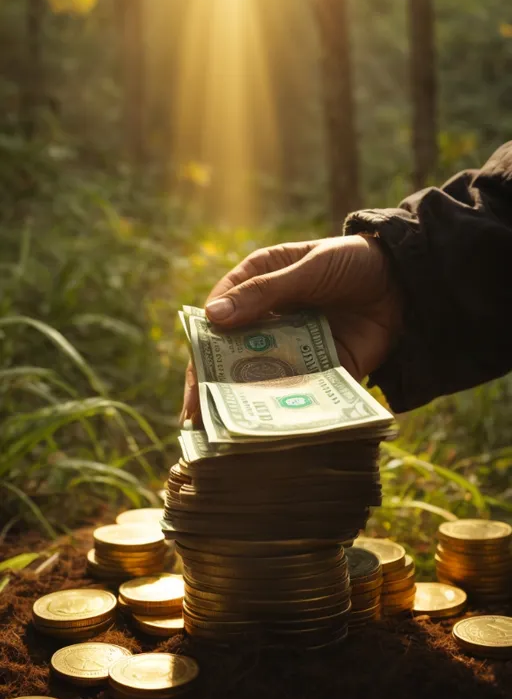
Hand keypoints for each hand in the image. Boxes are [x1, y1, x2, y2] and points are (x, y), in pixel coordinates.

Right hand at [181, 234, 402, 420]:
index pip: (216, 321)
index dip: (201, 350)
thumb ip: (264, 292)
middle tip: (200, 423)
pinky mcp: (322, 371)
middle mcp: (267, 322)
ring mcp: (293, 349)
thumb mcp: (308, 268)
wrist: (406, 279)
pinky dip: (288, 412)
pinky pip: (299, 394)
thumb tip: (213, 317)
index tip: (193, 381)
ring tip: (229, 438)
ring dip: (247, 405)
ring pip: (262, 380)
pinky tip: (274, 435)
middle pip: (231, 357)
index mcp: (255, 287)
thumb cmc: (351, 260)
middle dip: (215, 388)